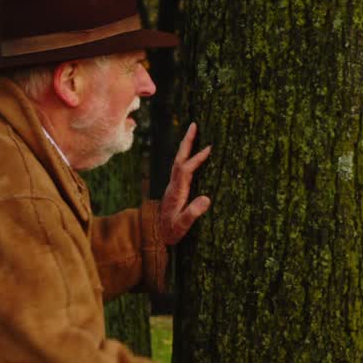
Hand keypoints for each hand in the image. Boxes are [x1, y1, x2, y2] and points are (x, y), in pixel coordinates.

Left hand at [159, 122, 211, 245]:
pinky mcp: (175, 189)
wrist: (154, 236)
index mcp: (176, 192)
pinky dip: (186, 157)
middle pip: (179, 159)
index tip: (209, 148)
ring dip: (186, 147)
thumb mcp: (181, 226)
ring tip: (194, 133)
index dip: (196, 159)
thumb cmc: (169, 233)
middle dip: (187, 142)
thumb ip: (192, 213)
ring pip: (179, 161)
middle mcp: (173, 185)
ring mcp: (173, 186)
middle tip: (194, 125)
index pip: (185, 170)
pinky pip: (181, 168)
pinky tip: (192, 154)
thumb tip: (206, 199)